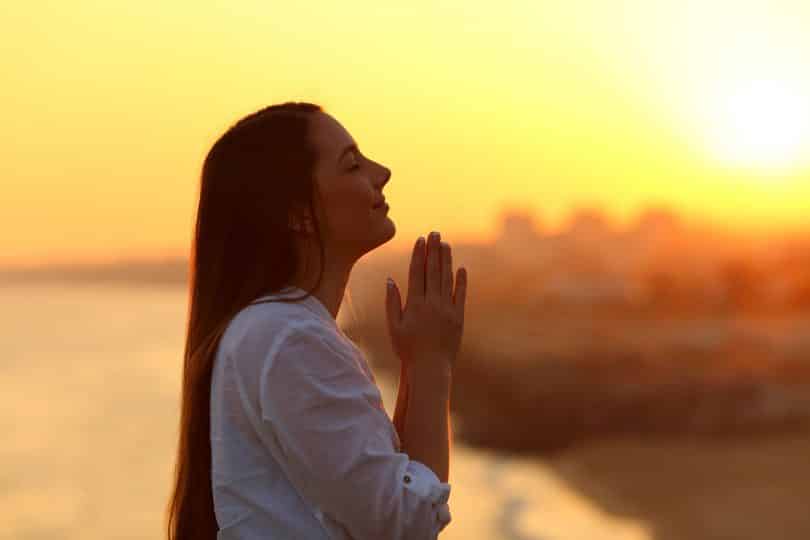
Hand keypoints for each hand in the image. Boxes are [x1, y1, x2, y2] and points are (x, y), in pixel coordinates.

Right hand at [385, 231, 467, 374]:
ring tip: (446, 244)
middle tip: (435, 233)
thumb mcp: (394, 326)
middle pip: (433, 271)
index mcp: (415, 304)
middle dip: (433, 250)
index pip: (417, 273)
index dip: (419, 255)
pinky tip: (461, 268)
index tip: (420, 240)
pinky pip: (461, 295)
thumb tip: (390, 279)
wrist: (431, 368)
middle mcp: (432, 303)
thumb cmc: (408, 349)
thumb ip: (392, 302)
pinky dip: (461, 281)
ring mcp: (447, 310)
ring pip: (447, 279)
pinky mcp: (459, 318)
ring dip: (446, 260)